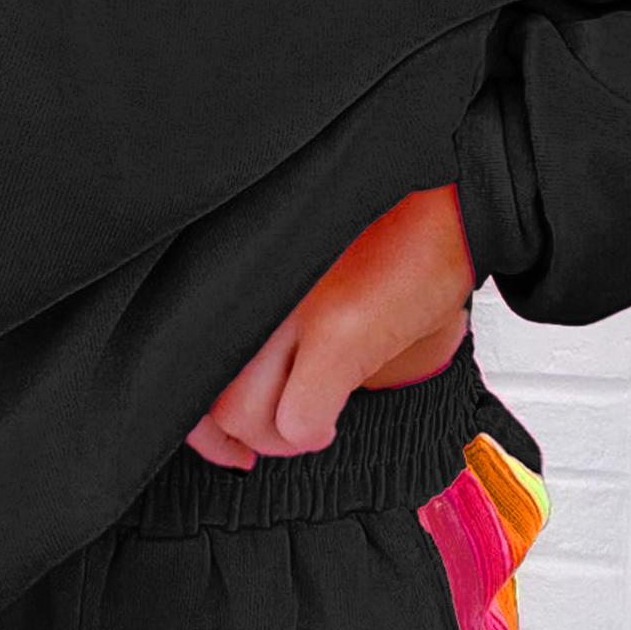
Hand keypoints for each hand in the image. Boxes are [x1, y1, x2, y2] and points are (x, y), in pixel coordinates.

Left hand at [185, 185, 474, 468]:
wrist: (450, 194)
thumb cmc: (383, 216)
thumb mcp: (300, 254)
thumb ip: (263, 303)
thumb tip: (244, 369)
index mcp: (235, 265)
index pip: (180, 352)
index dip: (196, 409)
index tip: (215, 431)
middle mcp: (254, 284)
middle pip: (207, 390)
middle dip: (237, 433)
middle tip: (266, 432)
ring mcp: (292, 306)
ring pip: (242, 413)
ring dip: (278, 435)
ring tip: (306, 422)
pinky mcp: (340, 330)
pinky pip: (300, 417)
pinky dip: (312, 429)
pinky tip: (327, 417)